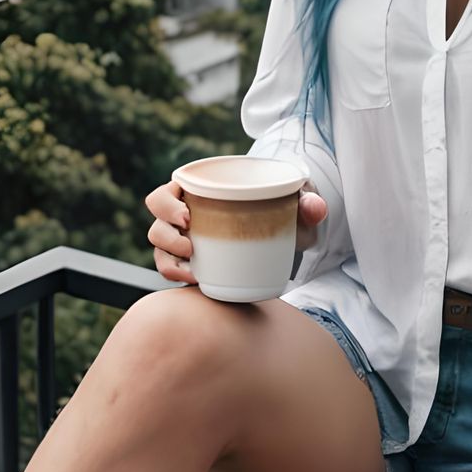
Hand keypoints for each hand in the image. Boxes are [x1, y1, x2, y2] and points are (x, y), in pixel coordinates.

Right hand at [144, 177, 328, 284]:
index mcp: (201, 190)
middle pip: (156, 218)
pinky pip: (169, 268)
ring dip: (169, 256)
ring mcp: (185, 238)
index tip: (188, 216)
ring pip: (158, 244)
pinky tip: (195, 281)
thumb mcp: (296, 206)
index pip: (167, 190)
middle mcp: (186, 213)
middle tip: (191, 242)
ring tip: (193, 267)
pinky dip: (176, 275)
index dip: (167, 202)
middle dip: (166, 231)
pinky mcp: (190, 261)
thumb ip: (308, 203)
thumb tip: (314, 207)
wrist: (283, 234)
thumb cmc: (282, 211)